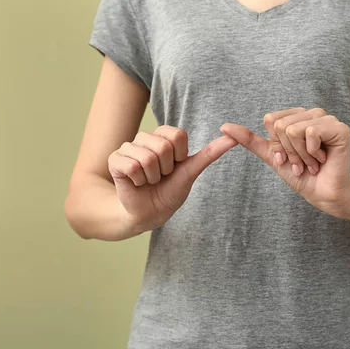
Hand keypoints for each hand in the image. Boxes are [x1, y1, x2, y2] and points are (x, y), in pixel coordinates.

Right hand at [108, 126, 237, 232]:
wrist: (151, 213)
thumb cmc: (170, 191)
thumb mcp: (191, 171)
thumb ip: (211, 153)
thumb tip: (234, 138)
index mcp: (163, 136)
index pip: (178, 136)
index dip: (180, 157)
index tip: (176, 167)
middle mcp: (144, 138)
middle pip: (163, 147)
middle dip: (166, 169)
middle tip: (161, 177)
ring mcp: (128, 147)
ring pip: (148, 157)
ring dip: (153, 176)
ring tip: (149, 181)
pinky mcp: (115, 159)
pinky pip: (133, 166)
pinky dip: (139, 181)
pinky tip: (137, 183)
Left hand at [220, 111, 349, 217]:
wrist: (322, 194)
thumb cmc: (301, 175)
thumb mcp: (272, 156)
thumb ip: (250, 140)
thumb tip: (224, 126)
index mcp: (298, 116)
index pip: (271, 121)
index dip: (276, 145)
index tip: (289, 158)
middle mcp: (313, 114)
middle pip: (281, 126)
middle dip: (289, 152)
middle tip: (302, 164)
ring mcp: (328, 120)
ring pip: (294, 130)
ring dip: (300, 155)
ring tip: (312, 163)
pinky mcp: (340, 129)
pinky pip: (311, 133)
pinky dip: (311, 152)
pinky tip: (323, 159)